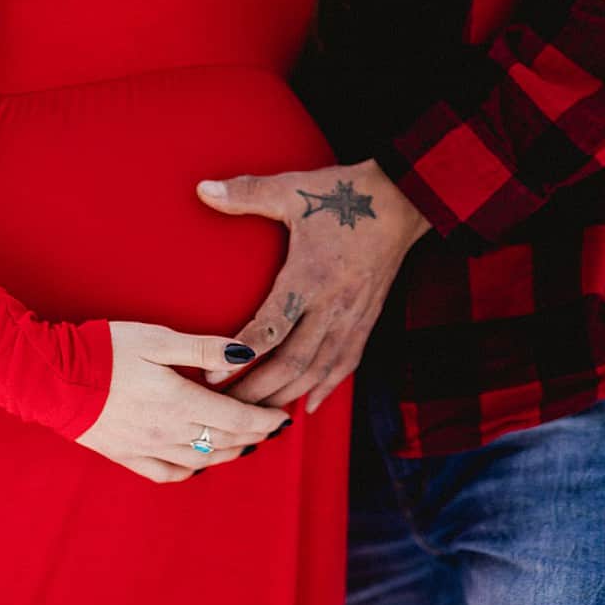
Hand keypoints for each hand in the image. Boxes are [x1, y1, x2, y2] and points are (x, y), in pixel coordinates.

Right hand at [75, 321, 292, 483]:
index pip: (238, 419)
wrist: (51, 379)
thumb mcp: (159, 339)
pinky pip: (167, 473)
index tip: (282, 416)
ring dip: (229, 454)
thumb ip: (205, 348)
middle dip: (254, 435)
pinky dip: (190, 471)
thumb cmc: (106, 351)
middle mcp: (169, 432)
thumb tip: (248, 353)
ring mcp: (147, 448)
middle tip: (272, 428)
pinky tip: (199, 464)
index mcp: (181, 402)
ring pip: (201, 461)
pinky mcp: (126, 456)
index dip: (265, 420)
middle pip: (225, 442)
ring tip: (246, 444)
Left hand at [195, 159, 430, 412]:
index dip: (242, 354)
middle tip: (227, 409)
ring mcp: (354, 315)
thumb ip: (247, 193)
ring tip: (258, 415)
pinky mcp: (367, 319)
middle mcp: (333, 304)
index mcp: (311, 275)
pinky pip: (347, 362)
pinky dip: (326, 387)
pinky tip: (307, 405)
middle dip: (259, 390)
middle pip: (294, 362)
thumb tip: (202, 189)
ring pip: (319, 370)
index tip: (212, 376)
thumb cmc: (343, 194)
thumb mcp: (293, 190)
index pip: (273, 326)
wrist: (403, 201)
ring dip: (288, 395)